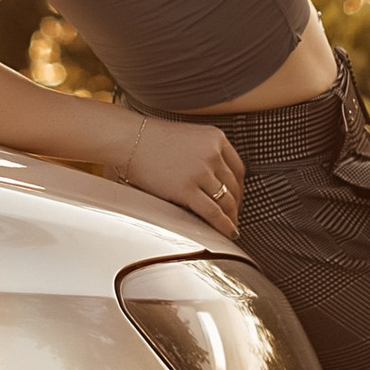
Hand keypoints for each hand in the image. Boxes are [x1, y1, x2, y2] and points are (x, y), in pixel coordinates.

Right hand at [121, 115, 247, 234]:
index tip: (237, 198)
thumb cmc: (152, 139)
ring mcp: (201, 171)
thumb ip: (206, 152)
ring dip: (231, 217)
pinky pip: (213, 212)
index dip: (240, 188)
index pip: (238, 168)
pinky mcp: (187, 189)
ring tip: (230, 227)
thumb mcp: (190, 137)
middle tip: (234, 216)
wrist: (129, 139)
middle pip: (234, 186)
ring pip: (226, 201)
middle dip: (236, 205)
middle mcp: (213, 153)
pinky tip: (228, 232)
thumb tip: (216, 178)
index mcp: (216, 138)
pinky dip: (224, 225)